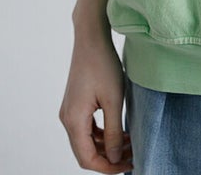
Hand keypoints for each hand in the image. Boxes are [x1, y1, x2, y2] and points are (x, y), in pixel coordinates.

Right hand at [59, 29, 133, 172]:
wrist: (91, 38)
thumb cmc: (103, 64)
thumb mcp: (114, 100)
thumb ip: (114, 132)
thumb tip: (115, 157)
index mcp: (73, 120)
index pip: (87, 159)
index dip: (108, 167)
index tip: (129, 165)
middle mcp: (67, 119)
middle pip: (85, 152)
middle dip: (109, 158)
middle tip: (133, 156)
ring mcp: (70, 111)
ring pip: (86, 141)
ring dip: (106, 146)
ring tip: (131, 143)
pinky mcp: (75, 104)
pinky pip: (87, 128)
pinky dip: (102, 134)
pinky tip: (120, 131)